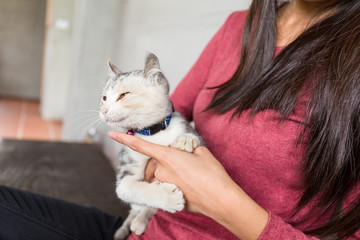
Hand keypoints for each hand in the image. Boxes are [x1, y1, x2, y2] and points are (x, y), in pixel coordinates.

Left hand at [108, 131, 268, 239]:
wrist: (222, 200)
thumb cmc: (213, 175)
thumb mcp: (202, 153)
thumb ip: (187, 148)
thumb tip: (183, 151)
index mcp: (168, 157)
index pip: (141, 146)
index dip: (124, 140)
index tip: (111, 134)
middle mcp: (162, 171)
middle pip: (159, 162)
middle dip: (169, 160)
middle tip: (190, 165)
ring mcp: (165, 185)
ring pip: (164, 175)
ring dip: (174, 173)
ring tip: (193, 177)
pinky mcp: (170, 197)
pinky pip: (170, 186)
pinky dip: (179, 184)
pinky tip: (192, 187)